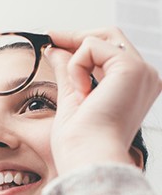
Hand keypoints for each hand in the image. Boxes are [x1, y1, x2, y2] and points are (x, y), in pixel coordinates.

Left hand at [45, 27, 161, 174]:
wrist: (88, 158)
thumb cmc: (80, 142)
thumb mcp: (71, 98)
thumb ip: (68, 72)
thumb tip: (56, 50)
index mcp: (134, 88)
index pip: (110, 51)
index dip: (81, 43)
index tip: (53, 40)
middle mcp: (144, 77)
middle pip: (110, 37)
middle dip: (76, 37)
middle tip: (49, 38)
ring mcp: (141, 72)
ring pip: (100, 38)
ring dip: (75, 60)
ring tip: (76, 91)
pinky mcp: (131, 69)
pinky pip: (91, 47)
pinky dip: (77, 67)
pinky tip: (82, 92)